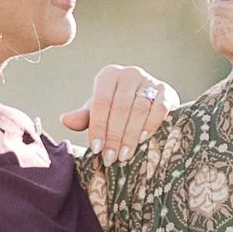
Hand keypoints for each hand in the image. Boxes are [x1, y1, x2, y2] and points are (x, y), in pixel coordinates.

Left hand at [61, 63, 178, 158]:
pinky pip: (160, 108)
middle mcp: (129, 73)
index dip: (98, 126)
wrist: (147, 101)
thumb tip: (65, 120)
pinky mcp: (167, 91)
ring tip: (124, 155)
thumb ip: (84, 117)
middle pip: (120, 107)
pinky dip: (151, 124)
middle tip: (110, 158)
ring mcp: (150, 80)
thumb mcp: (98, 111)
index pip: (100, 102)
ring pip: (139, 109)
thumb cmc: (116, 107)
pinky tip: (143, 140)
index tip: (96, 149)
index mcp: (109, 75)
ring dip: (131, 135)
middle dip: (114, 136)